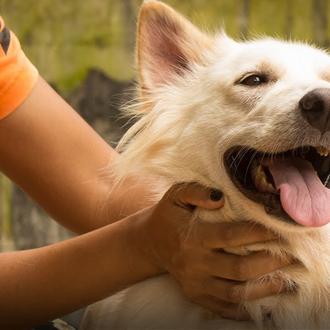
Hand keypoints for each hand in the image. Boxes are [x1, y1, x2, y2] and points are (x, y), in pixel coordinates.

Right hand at [136, 183, 290, 319]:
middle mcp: (194, 262)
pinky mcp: (195, 294)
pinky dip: (244, 308)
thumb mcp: (176, 195)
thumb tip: (220, 197)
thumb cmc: (168, 215)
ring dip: (263, 288)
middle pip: (238, 268)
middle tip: (289, 256)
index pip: (231, 236)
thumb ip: (196, 191)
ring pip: (235, 292)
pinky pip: (223, 307)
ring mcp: (195, 282)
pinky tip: (262, 301)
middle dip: (268, 263)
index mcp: (192, 236)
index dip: (257, 233)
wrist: (150, 242)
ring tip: (283, 280)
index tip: (278, 229)